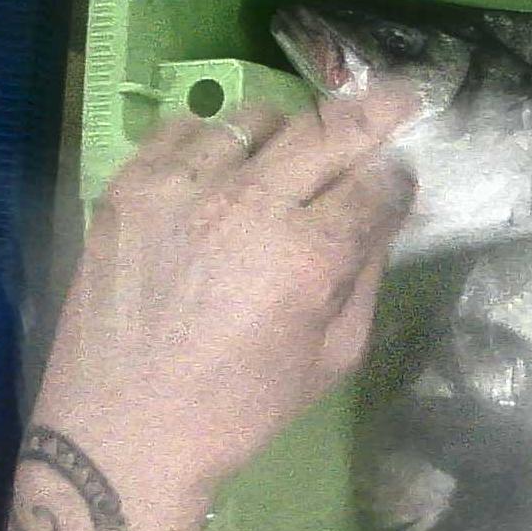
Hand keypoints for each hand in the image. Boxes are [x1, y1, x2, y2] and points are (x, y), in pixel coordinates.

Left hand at [38, 93, 415, 512]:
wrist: (125, 431)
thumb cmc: (241, 408)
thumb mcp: (333, 358)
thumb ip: (365, 278)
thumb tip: (383, 218)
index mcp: (309, 256)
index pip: (377, 182)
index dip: (401, 173)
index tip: (406, 171)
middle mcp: (250, 205)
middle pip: (328, 130)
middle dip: (373, 112)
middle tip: (396, 98)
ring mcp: (183, 187)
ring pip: (256, 118)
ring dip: (288, 130)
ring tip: (290, 150)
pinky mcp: (129, 186)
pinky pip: (185, 129)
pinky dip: (215, 138)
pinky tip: (222, 167)